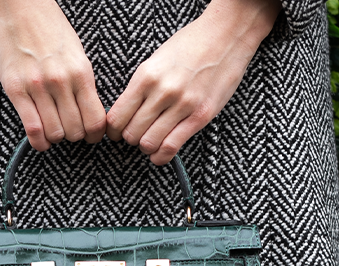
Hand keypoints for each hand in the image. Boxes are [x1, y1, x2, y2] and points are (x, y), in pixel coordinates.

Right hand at [0, 0, 105, 150]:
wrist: (17, 5)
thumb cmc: (48, 27)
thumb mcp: (76, 53)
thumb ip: (82, 82)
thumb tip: (90, 112)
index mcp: (81, 72)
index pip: (96, 119)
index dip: (95, 135)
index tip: (91, 136)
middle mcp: (61, 81)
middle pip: (76, 130)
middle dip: (75, 136)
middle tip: (70, 131)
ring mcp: (38, 87)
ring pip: (56, 133)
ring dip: (56, 138)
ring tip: (53, 131)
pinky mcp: (15, 89)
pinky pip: (32, 129)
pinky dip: (39, 141)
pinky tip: (40, 140)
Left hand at [106, 0, 281, 164]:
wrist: (226, 35)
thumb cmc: (190, 45)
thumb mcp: (155, 61)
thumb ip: (140, 87)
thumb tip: (123, 113)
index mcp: (146, 76)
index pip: (117, 117)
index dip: (113, 130)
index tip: (116, 132)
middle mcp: (162, 92)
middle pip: (131, 133)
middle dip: (130, 138)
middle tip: (135, 135)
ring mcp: (182, 105)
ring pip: (149, 143)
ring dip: (146, 147)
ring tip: (150, 140)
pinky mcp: (200, 116)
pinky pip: (172, 146)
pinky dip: (161, 156)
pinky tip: (160, 154)